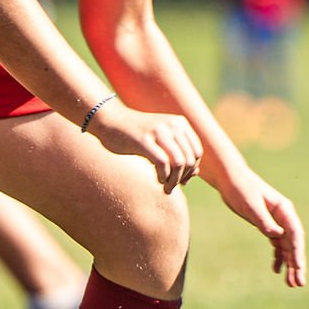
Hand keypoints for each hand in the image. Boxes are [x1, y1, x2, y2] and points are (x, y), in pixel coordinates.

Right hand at [87, 101, 202, 191]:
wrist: (111, 121)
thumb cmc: (137, 135)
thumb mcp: (161, 141)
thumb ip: (179, 154)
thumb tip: (195, 174)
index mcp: (179, 123)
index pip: (197, 152)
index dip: (192, 170)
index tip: (182, 180)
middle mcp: (172, 125)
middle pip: (190, 159)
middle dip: (183, 177)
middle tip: (172, 186)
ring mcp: (158, 131)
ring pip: (179, 162)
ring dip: (174, 180)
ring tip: (166, 187)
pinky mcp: (143, 140)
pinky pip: (162, 163)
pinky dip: (163, 177)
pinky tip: (158, 180)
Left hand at [215, 165, 306, 287]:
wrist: (230, 179)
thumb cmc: (241, 188)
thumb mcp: (251, 205)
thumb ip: (264, 220)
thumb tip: (277, 235)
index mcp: (284, 210)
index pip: (295, 234)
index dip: (298, 252)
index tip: (299, 268)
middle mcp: (284, 217)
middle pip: (293, 244)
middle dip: (297, 264)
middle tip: (298, 284)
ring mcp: (277, 222)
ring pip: (286, 247)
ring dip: (289, 264)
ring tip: (291, 284)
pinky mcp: (267, 225)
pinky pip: (277, 245)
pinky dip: (278, 257)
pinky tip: (276, 270)